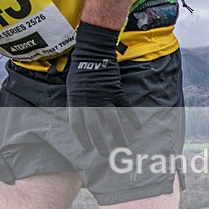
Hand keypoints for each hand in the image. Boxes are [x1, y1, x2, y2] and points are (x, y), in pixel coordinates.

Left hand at [66, 22, 140, 156]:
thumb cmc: (79, 72)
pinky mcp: (116, 92)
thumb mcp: (72, 89)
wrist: (92, 54)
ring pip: (112, 120)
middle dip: (100, 142)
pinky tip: (136, 127)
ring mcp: (104, 97)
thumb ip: (76, 104)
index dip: (82, 138)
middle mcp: (89, 102)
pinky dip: (131, 117)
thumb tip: (80, 120)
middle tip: (105, 153)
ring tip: (122, 145)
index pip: (78, 125)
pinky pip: (125, 107)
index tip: (86, 148)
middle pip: (95, 127)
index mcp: (76, 102)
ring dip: (118, 134)